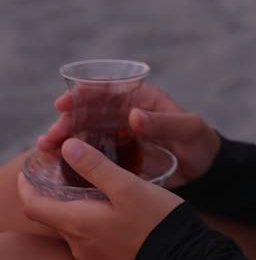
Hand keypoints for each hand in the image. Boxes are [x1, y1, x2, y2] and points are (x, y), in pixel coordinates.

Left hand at [18, 138, 183, 259]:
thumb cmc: (156, 223)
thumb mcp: (127, 187)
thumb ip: (96, 167)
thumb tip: (67, 147)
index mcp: (77, 224)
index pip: (33, 207)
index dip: (25, 187)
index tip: (27, 171)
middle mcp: (79, 245)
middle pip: (53, 216)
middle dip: (52, 194)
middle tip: (63, 171)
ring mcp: (94, 257)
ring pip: (72, 227)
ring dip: (73, 207)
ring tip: (88, 186)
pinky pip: (89, 238)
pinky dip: (89, 220)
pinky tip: (108, 209)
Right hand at [37, 83, 220, 188]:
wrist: (207, 171)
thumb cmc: (201, 143)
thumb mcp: (189, 129)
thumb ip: (165, 122)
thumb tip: (133, 116)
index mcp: (141, 98)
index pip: (106, 88)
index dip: (82, 93)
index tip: (63, 104)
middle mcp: (125, 114)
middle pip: (88, 111)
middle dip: (66, 120)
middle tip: (50, 137)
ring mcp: (119, 136)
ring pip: (85, 132)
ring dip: (64, 138)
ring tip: (45, 148)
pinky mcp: (118, 157)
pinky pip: (92, 153)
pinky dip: (74, 156)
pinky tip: (56, 165)